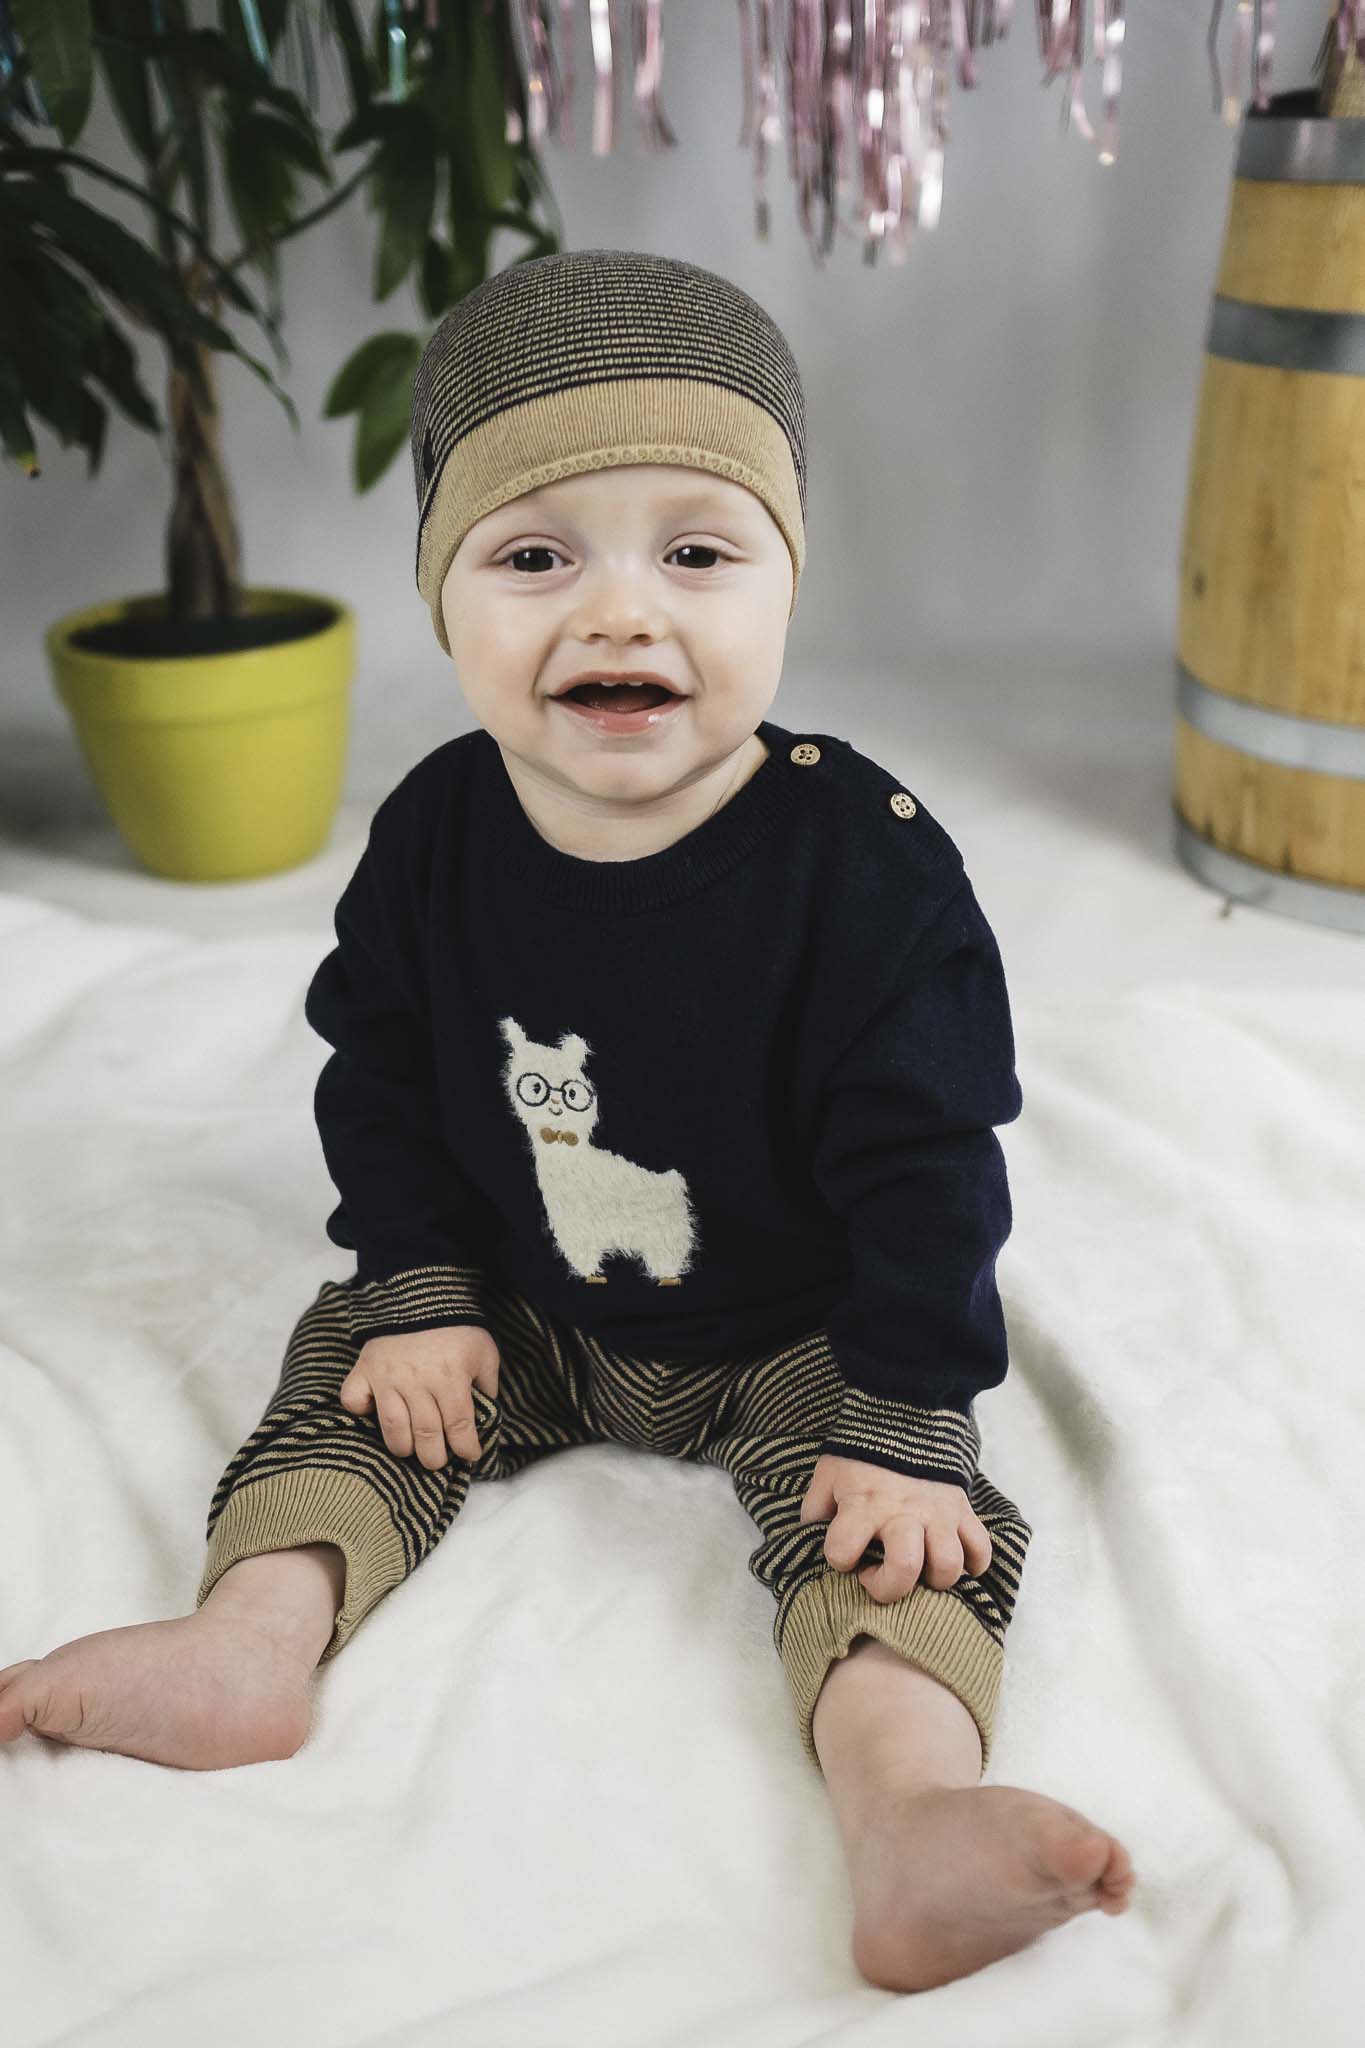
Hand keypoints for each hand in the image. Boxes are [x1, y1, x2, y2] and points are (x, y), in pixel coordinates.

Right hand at [339, 1324, 500, 1469]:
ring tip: (411, 1450)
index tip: (470, 1456)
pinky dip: (359, 1412)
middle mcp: (417, 1382)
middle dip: (435, 1458)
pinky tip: (371, 1414)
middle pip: (426, 1435)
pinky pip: (353, 1400)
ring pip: (392, 1428)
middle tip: (438, 1460)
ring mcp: (387, 1378)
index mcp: (451, 1378)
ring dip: (403, 1447)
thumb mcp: (484, 1353)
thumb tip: (487, 1414)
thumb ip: (487, 1385)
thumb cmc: (458, 1327)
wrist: (421, 1294)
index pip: (459, 1427)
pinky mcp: (364, 1370)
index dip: (467, 1448)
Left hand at [798, 1453, 992, 1602]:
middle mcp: (902, 1514)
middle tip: (880, 1576)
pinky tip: (955, 1562)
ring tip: (920, 1569)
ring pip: (948, 1565)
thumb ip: (816, 1508)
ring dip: (934, 1579)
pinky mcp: (962, 1510)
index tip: (845, 1554)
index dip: (839, 1559)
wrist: (904, 1414)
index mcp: (863, 1505)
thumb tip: (809, 1536)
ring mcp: (937, 1514)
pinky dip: (974, 1564)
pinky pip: (981, 1549)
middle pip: (904, 1569)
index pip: (842, 1551)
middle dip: (889, 1587)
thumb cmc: (861, 1453)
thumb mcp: (828, 1475)